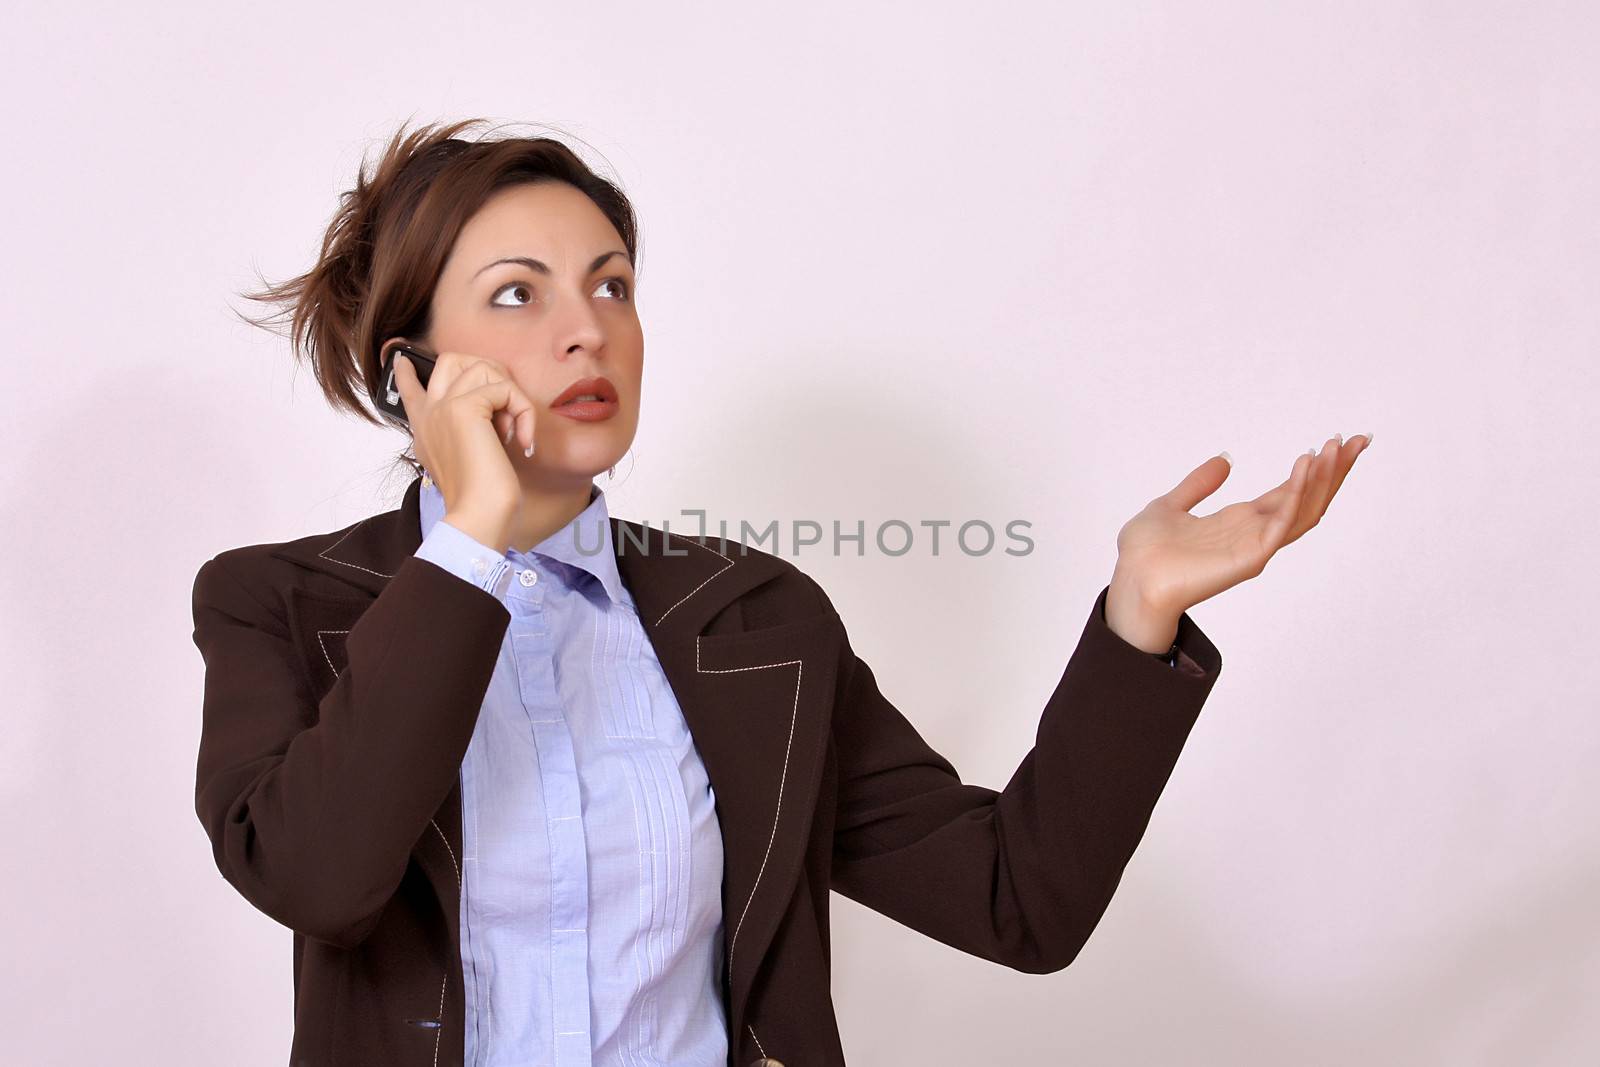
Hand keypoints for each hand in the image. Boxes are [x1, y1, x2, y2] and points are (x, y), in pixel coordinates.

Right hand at [389, 346, 538, 539]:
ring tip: (513, 431)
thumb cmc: (480, 498)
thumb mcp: (466, 460)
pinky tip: (523, 440)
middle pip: (451, 360)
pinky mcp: (464, 408)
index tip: (403, 359)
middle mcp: (429, 414)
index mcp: (424, 429)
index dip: (407, 372)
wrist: (478, 516)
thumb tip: (494, 412)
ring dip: (511, 395)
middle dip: (488, 371)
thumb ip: (467, 434)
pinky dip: (524, 412)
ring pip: (484, 368)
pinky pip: (505, 389)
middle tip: (506, 404)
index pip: (409, 390)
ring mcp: (442, 407)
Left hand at [1109, 433, 1372, 638]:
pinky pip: (1282, 524)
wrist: (1131, 579)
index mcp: (1241, 521)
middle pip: (1309, 499)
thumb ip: (1199, 484)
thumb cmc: (1145, 553)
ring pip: (1304, 510)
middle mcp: (1255, 533)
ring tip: (1337, 448)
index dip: (1316, 468)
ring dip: (1324, 478)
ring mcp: (1256, 546)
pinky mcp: (1250, 557)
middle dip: (1336, 471)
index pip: (1291, 491)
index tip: (1339, 442)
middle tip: (1359, 440)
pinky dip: (1297, 494)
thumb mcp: (1172, 505)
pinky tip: (1305, 467)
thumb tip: (1225, 459)